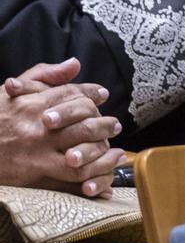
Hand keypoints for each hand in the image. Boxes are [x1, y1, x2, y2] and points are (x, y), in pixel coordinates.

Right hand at [0, 58, 124, 195]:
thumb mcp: (8, 92)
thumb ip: (42, 76)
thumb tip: (75, 64)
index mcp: (31, 106)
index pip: (73, 96)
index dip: (91, 94)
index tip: (102, 95)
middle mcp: (37, 129)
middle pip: (84, 125)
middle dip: (105, 124)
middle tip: (115, 124)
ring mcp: (38, 154)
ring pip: (84, 153)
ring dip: (104, 153)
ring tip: (115, 150)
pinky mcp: (36, 176)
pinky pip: (73, 178)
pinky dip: (93, 178)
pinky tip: (104, 178)